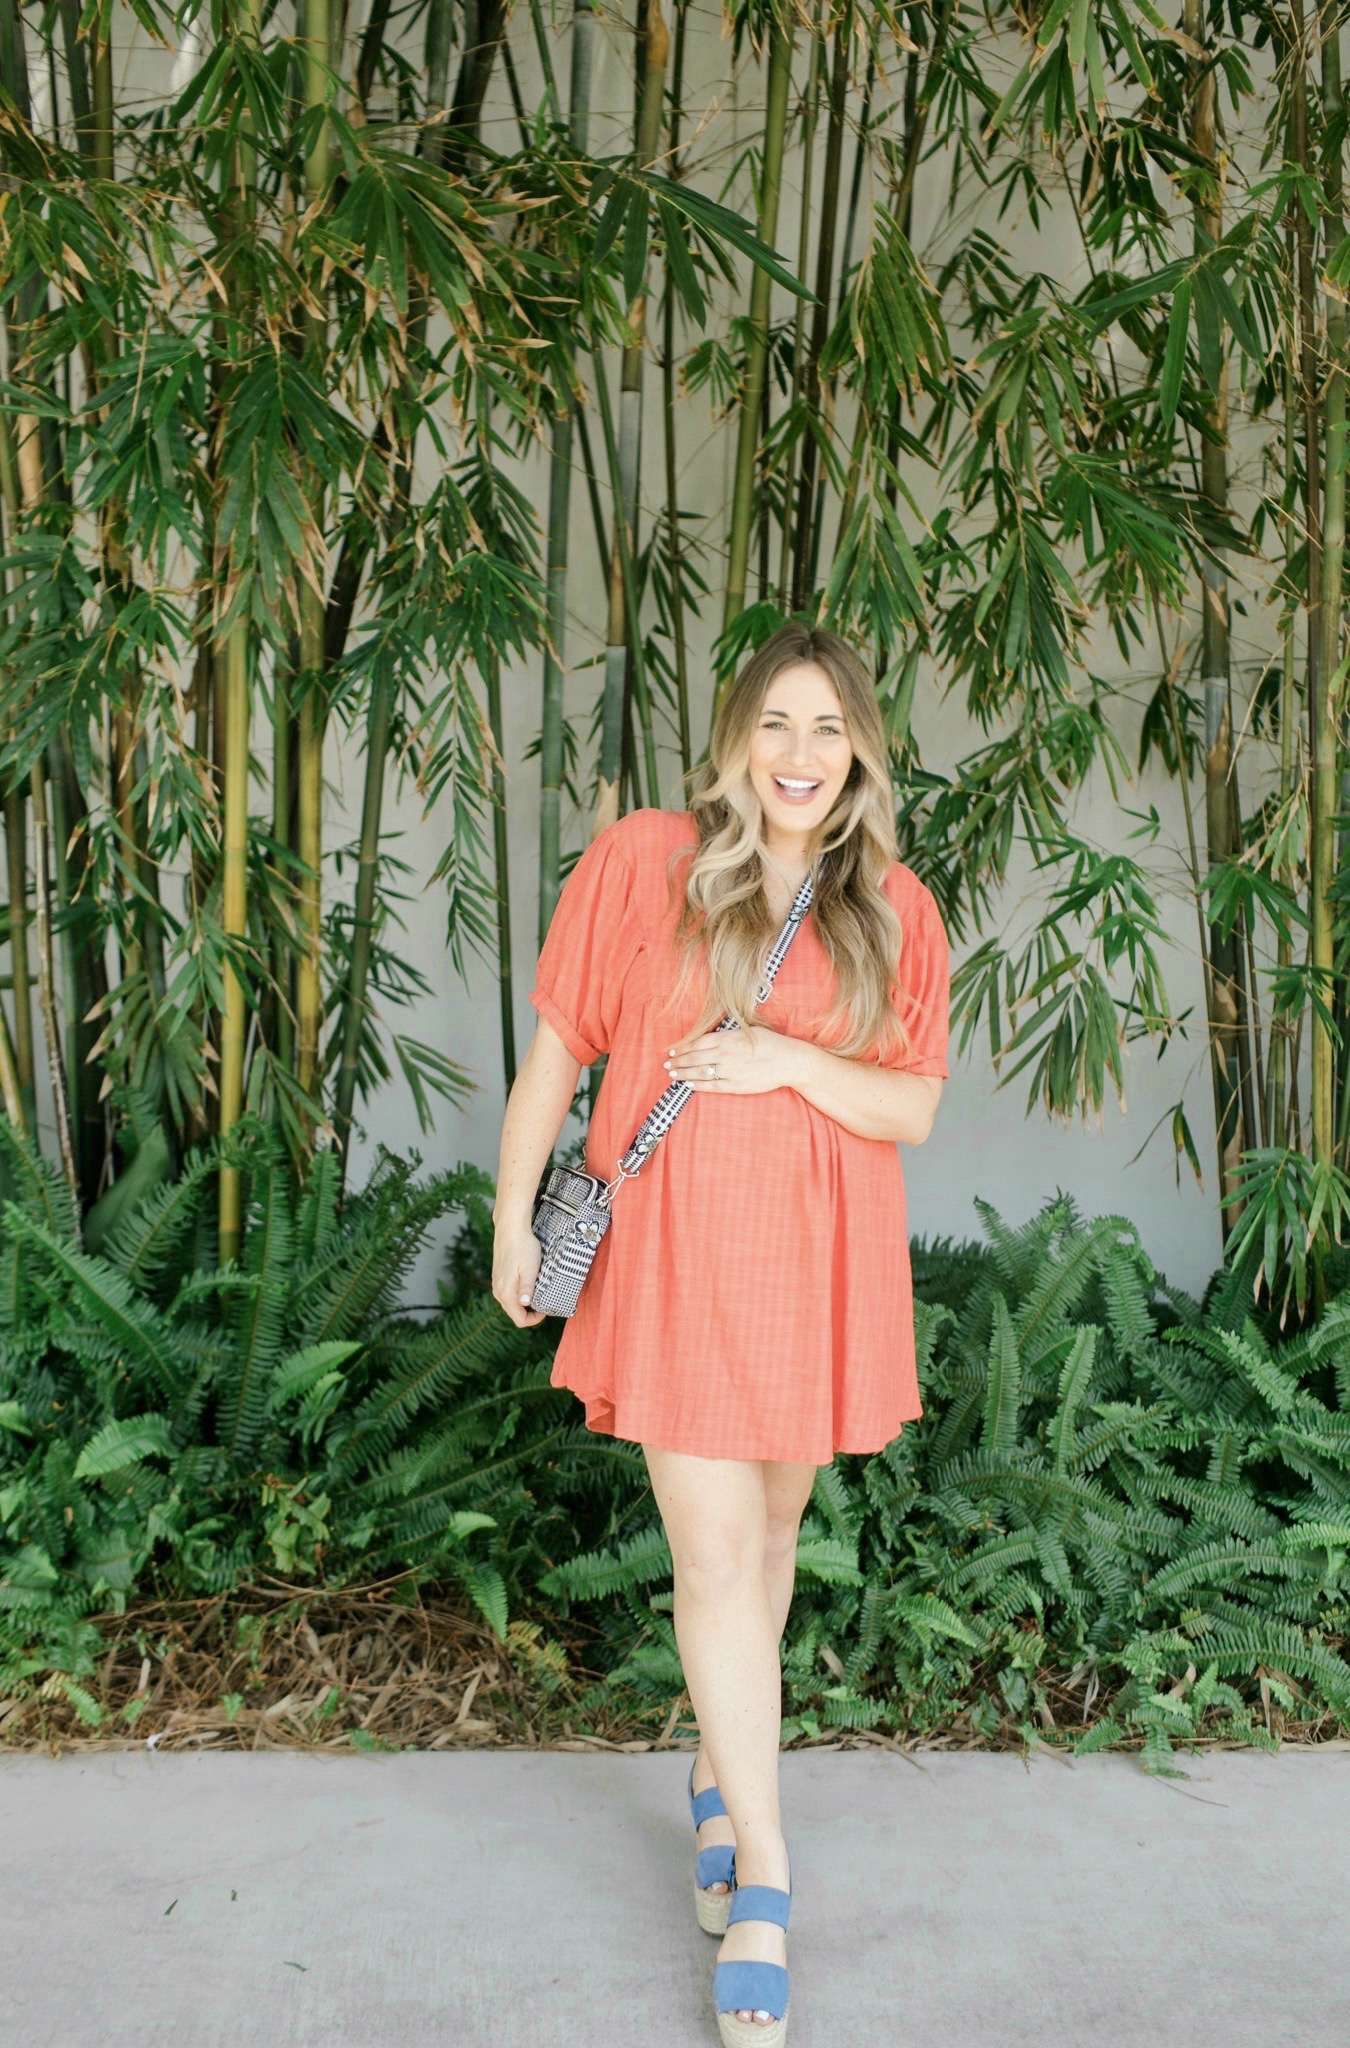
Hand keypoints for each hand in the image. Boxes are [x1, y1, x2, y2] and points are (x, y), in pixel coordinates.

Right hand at [492, 1224, 548, 1326]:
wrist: (510, 1228)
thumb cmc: (523, 1247)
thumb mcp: (530, 1268)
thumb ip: (526, 1287)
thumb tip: (525, 1303)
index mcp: (506, 1293)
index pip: (520, 1320)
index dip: (535, 1320)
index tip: (546, 1310)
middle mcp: (498, 1292)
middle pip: (515, 1313)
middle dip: (530, 1312)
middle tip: (545, 1301)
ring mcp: (497, 1284)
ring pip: (511, 1304)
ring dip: (525, 1303)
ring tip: (538, 1291)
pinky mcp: (498, 1277)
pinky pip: (509, 1293)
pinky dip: (520, 1294)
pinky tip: (529, 1283)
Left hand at [663, 1022, 809, 1095]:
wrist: (789, 1061)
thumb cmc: (771, 1043)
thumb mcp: (748, 1031)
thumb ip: (729, 1034)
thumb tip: (712, 1036)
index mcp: (728, 1038)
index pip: (698, 1042)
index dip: (683, 1047)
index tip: (674, 1050)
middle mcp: (726, 1053)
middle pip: (695, 1057)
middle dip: (679, 1061)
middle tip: (667, 1063)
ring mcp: (730, 1070)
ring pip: (700, 1072)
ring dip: (684, 1073)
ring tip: (673, 1074)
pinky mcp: (735, 1085)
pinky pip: (711, 1086)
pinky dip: (697, 1085)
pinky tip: (688, 1085)